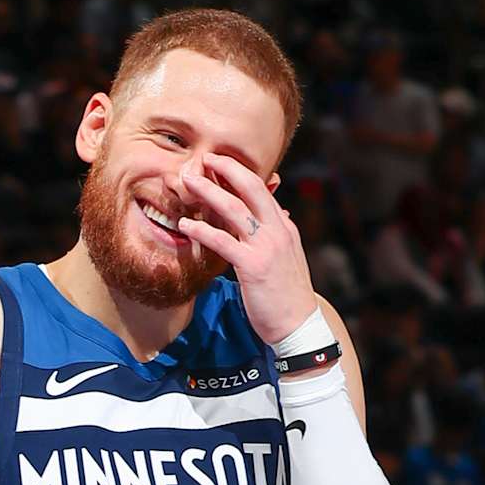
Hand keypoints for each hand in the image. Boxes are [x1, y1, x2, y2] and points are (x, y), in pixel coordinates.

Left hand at [175, 154, 315, 348]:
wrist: (299, 325)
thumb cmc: (287, 295)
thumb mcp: (288, 257)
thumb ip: (281, 234)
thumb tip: (280, 213)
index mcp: (284, 227)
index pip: (262, 190)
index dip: (240, 173)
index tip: (221, 162)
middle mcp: (278, 230)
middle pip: (251, 188)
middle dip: (226, 169)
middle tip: (204, 158)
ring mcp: (266, 247)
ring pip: (235, 209)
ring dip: (209, 192)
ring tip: (188, 182)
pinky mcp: (252, 266)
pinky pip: (223, 242)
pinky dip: (203, 231)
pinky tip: (186, 225)